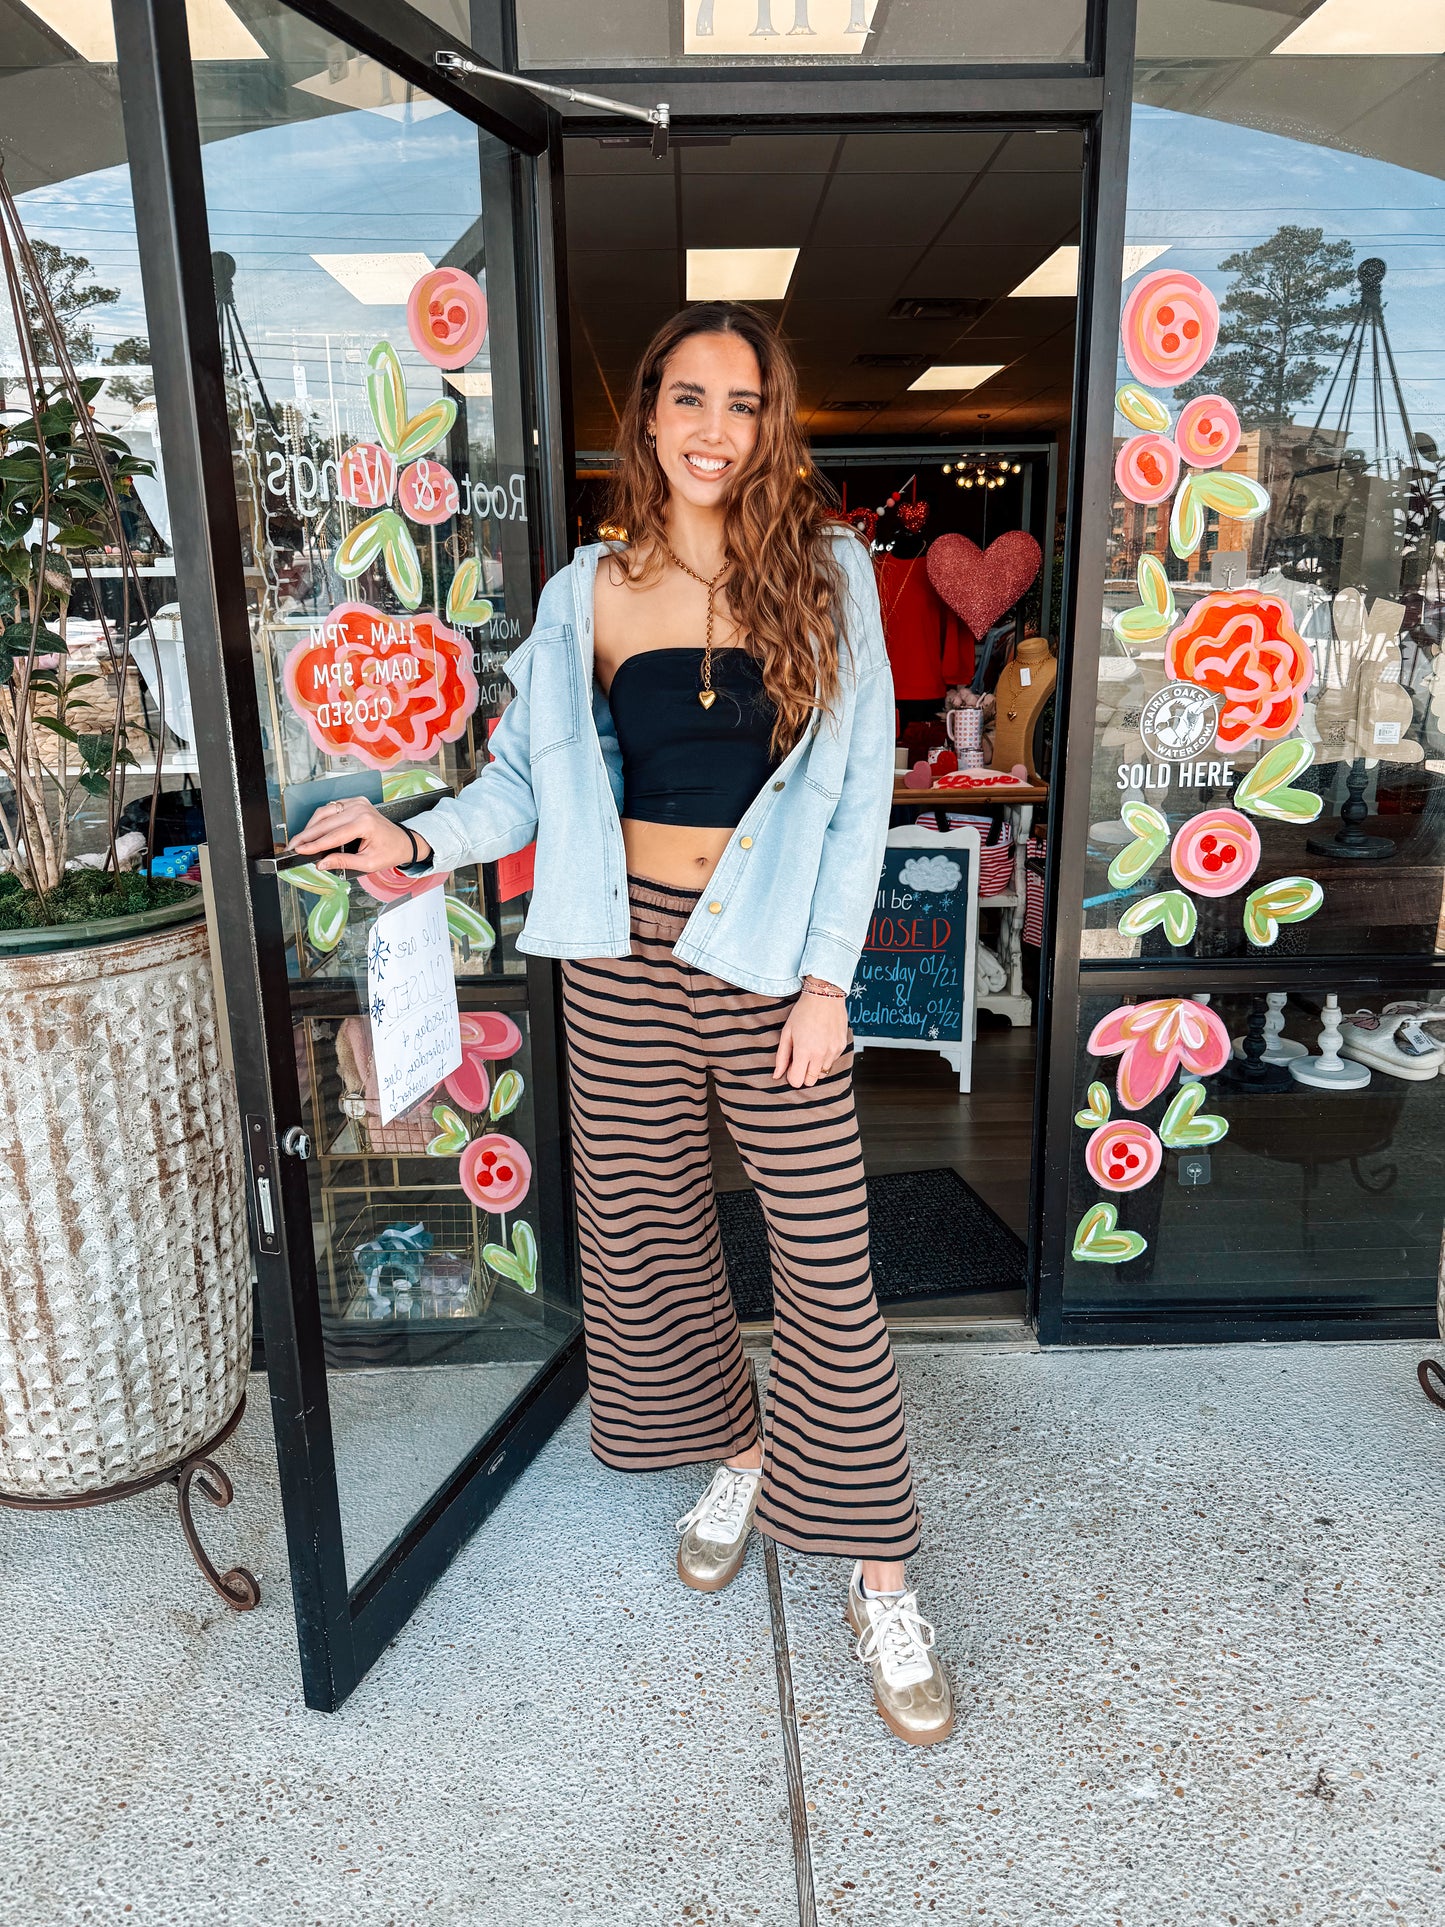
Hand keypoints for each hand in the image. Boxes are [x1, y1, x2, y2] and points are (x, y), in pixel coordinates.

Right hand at [287, 797, 427, 874]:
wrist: (403, 841)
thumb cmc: (390, 852)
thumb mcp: (368, 863)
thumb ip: (343, 862)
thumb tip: (322, 863)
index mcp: (365, 823)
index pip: (333, 835)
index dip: (313, 844)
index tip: (299, 849)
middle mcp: (360, 809)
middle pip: (325, 821)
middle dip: (307, 834)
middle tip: (293, 845)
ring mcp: (357, 803)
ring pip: (325, 811)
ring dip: (311, 825)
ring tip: (301, 839)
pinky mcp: (355, 802)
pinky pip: (332, 808)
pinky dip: (321, 818)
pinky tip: (313, 829)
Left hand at [772, 985, 848, 1088]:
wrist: (824, 996)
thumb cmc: (804, 1012)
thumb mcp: (787, 1033)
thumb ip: (781, 1057)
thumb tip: (776, 1075)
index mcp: (804, 1051)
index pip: (797, 1081)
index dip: (792, 1076)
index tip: (791, 1067)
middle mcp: (820, 1054)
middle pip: (810, 1081)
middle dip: (803, 1075)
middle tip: (800, 1060)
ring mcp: (833, 1051)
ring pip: (822, 1073)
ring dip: (815, 1067)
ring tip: (811, 1049)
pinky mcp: (842, 1047)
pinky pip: (832, 1062)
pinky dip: (825, 1058)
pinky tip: (821, 1043)